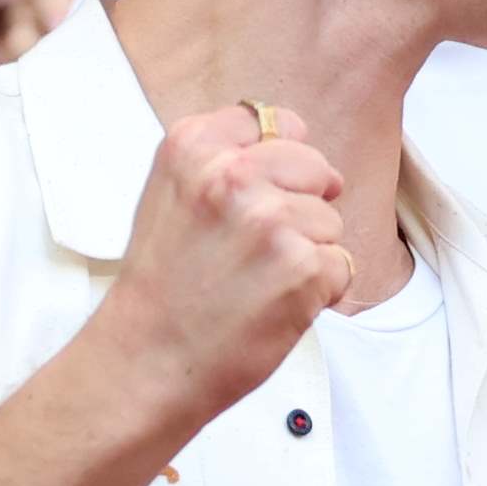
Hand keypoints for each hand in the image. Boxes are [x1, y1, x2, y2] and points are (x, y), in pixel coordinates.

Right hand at [100, 100, 352, 426]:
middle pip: (314, 168)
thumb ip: (223, 157)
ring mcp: (270, 220)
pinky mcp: (302, 267)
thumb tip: (293, 136)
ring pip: (330, 221)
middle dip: (300, 206)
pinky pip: (341, 265)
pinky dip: (318, 292)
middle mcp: (232, 175)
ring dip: (306, 255)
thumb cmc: (161, 287)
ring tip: (255, 283)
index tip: (252, 200)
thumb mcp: (169, 193)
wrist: (146, 361)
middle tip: (254, 251)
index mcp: (193, 145)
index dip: (277, 166)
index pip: (277, 124)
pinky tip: (273, 306)